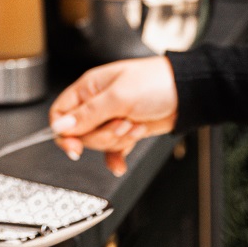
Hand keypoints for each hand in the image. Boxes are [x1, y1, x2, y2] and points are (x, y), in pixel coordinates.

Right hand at [49, 58, 178, 176]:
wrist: (187, 94)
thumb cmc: (155, 83)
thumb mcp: (118, 97)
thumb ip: (87, 114)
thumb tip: (60, 126)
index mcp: (88, 88)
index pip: (61, 113)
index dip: (64, 132)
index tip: (75, 146)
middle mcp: (97, 104)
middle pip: (81, 134)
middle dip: (103, 135)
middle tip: (122, 124)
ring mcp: (111, 119)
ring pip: (98, 143)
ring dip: (118, 141)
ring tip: (134, 125)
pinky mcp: (125, 132)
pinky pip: (112, 151)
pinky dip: (116, 157)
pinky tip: (121, 163)